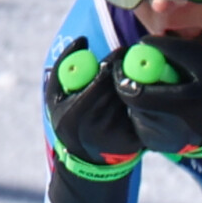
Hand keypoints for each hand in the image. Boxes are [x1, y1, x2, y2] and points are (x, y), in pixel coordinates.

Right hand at [43, 43, 139, 202]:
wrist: (89, 163)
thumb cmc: (69, 121)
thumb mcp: (56, 97)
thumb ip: (65, 66)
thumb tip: (83, 40)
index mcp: (76, 114)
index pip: (102, 79)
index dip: (114, 62)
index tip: (122, 52)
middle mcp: (98, 127)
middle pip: (122, 87)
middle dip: (129, 70)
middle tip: (134, 59)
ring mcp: (119, 136)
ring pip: (136, 98)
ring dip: (139, 86)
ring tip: (138, 82)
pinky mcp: (136, 142)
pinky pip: (144, 112)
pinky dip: (145, 103)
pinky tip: (142, 103)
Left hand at [115, 36, 201, 157]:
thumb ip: (171, 49)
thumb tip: (141, 45)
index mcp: (176, 106)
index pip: (131, 90)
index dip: (123, 73)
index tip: (128, 62)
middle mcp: (163, 128)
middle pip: (129, 100)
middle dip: (134, 83)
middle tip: (149, 75)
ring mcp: (156, 140)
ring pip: (132, 110)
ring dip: (141, 96)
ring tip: (164, 93)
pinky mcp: (153, 145)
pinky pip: (138, 121)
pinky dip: (146, 110)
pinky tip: (165, 109)